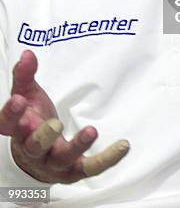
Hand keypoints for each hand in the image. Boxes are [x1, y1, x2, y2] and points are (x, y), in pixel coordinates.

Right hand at [0, 50, 128, 182]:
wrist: (36, 159)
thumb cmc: (32, 121)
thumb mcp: (27, 95)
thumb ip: (25, 75)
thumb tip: (28, 54)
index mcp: (18, 130)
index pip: (8, 124)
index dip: (11, 114)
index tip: (17, 100)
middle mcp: (32, 150)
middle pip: (35, 146)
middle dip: (44, 136)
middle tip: (55, 123)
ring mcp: (53, 163)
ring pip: (62, 159)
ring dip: (77, 146)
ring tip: (92, 131)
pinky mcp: (74, 171)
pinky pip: (91, 167)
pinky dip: (107, 159)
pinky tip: (123, 146)